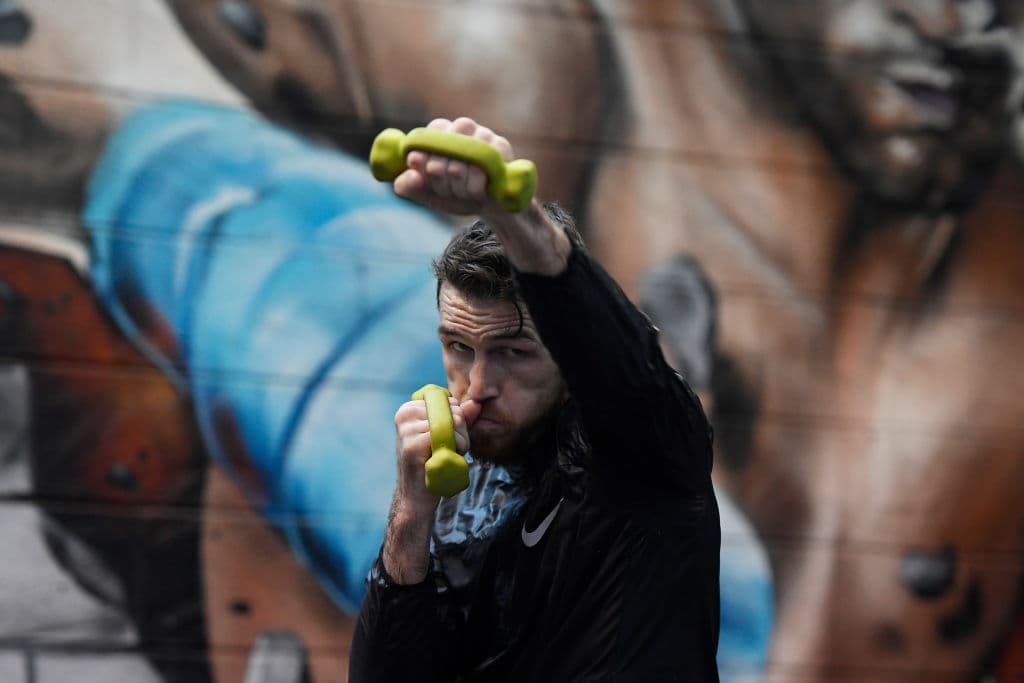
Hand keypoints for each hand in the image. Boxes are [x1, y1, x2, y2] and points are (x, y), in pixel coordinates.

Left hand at [393, 116, 514, 217]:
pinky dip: (475, 185)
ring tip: (462, 192)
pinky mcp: (501, 147)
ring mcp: (483, 134)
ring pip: (463, 156)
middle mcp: (461, 127)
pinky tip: (477, 193)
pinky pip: (484, 166)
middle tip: (446, 189)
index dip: (423, 161)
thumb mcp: (426, 194)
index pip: (426, 138)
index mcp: (440, 133)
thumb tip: (411, 175)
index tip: (425, 176)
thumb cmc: (454, 194)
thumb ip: (407, 186)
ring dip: (458, 183)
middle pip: (444, 146)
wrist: (488, 206)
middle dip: (440, 177)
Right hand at [393, 396, 469, 508]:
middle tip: (451, 449)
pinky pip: (446, 435)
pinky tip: (447, 458)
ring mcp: (406, 429)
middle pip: (450, 410)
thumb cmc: (433, 462)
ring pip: (451, 422)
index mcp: (410, 408)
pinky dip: (456, 447)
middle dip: (461, 430)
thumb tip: (476, 403)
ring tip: (448, 455)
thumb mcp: (447, 435)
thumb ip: (460, 417)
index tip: (448, 438)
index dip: (457, 420)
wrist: (417, 494)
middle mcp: (405, 414)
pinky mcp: (412, 444)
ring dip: (460, 441)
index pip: (447, 401)